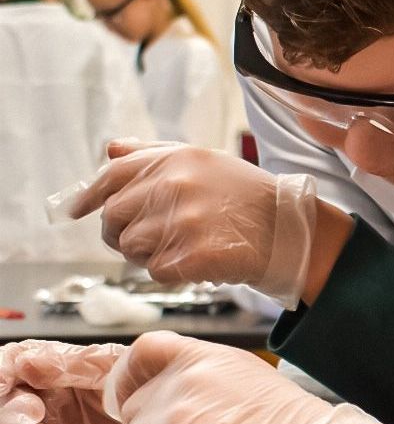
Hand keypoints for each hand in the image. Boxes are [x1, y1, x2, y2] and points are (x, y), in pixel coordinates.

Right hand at [0, 340, 122, 423]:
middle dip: (9, 411)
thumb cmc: (151, 392)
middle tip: (32, 411)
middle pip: (3, 409)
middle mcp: (46, 405)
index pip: (10, 366)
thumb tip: (27, 360)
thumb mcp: (117, 367)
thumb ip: (73, 363)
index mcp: (54, 373)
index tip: (5, 380)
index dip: (1, 372)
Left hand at [68, 141, 317, 308]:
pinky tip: (196, 261)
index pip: (111, 176)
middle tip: (151, 238)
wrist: (288, 230)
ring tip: (182, 247)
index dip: (88, 196)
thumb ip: (153, 154)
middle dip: (123, 233)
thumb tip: (109, 151)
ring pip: (131, 249)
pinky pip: (156, 272)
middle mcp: (174, 186)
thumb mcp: (203, 161)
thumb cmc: (245, 196)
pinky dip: (171, 272)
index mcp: (174, 160)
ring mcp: (182, 222)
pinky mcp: (192, 256)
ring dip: (149, 255)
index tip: (75, 211)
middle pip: (114, 219)